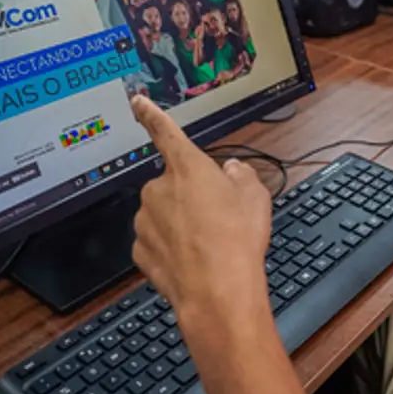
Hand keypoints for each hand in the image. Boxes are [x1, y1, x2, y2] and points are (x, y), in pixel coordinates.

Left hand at [130, 96, 272, 324]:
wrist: (218, 292)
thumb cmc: (237, 240)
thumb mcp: (255, 198)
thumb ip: (242, 176)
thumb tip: (232, 170)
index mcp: (187, 167)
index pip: (164, 132)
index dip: (150, 114)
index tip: (137, 102)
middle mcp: (159, 189)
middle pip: (172, 185)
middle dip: (189, 197)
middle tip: (216, 217)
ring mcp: (146, 221)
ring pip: (162, 215)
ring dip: (180, 224)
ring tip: (209, 244)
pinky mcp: (141, 251)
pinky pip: (156, 243)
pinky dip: (171, 249)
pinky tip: (193, 261)